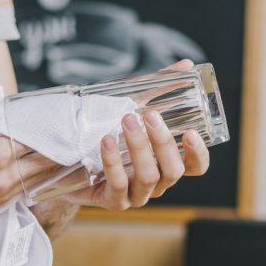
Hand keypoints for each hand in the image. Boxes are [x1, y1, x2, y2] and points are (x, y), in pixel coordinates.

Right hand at [0, 115, 60, 216]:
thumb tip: (11, 116)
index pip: (37, 139)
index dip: (51, 128)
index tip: (62, 119)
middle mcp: (3, 178)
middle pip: (46, 163)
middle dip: (59, 149)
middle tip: (71, 135)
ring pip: (39, 180)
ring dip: (51, 165)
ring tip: (61, 150)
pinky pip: (23, 190)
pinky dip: (33, 177)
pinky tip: (38, 167)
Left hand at [61, 60, 210, 210]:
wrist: (67, 162)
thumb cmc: (107, 134)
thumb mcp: (132, 108)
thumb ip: (159, 89)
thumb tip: (186, 65)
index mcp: (165, 164)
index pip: (194, 167)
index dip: (198, 154)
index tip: (192, 133)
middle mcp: (155, 183)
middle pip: (172, 171)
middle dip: (163, 142)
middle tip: (148, 115)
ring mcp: (134, 195)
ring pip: (148, 177)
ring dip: (139, 148)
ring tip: (126, 121)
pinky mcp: (112, 201)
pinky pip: (117, 185)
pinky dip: (113, 162)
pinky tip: (105, 140)